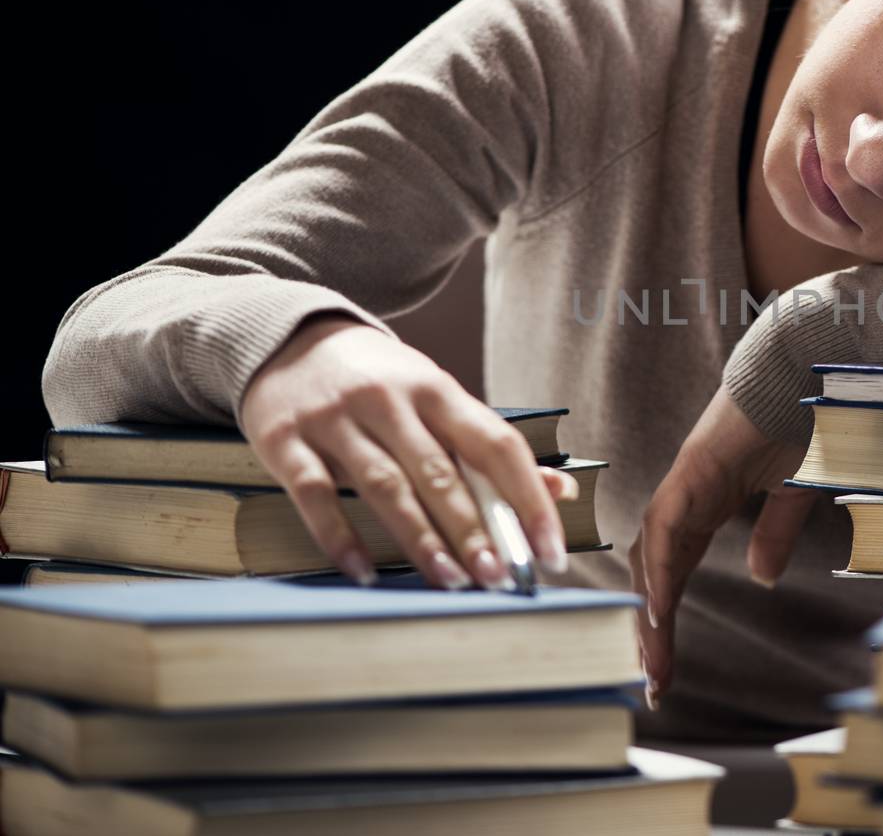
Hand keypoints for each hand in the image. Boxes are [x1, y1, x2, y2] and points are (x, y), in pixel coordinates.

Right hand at [239, 312, 576, 588]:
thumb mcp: (436, 396)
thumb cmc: (380, 381)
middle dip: (474, 530)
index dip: (528, 498)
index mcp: (436, 388)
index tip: (549, 548)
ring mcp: (334, 419)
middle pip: (440, 472)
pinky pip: (316, 495)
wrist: (288, 339)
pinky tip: (365, 572)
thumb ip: (489, 447)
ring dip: (421, 539)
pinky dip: (341, 537)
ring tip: (451, 581)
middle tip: (499, 577)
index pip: (496, 444)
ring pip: (385, 486)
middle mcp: (388, 400)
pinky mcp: (285, 441)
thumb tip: (559, 490)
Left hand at [628, 383, 811, 704]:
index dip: (667, 621)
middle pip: (654, 571)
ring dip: (651, 608)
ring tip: (654, 659)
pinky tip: (661, 606)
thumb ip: (773, 534)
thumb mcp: (792, 494)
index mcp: (705, 503)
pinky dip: (661, 566)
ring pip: (653, 554)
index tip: (666, 670)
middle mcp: (685, 495)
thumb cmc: (802, 420)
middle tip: (653, 681)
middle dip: (650, 629)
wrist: (806, 366)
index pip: (675, 572)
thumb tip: (760, 578)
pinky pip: (669, 524)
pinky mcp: (693, 467)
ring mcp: (685, 480)